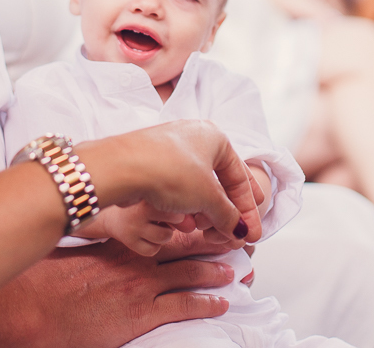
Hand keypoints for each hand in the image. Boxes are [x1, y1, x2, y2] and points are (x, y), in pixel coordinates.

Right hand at [0, 237, 235, 347]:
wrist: (36, 305)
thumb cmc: (47, 281)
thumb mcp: (73, 254)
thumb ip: (92, 246)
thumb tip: (95, 242)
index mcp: (120, 244)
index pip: (163, 231)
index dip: (189, 227)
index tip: (206, 222)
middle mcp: (136, 261)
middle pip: (184, 248)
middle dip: (212, 245)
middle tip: (236, 242)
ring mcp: (141, 287)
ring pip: (190, 274)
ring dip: (216, 272)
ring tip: (237, 270)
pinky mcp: (141, 313)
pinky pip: (182, 306)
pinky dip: (205, 303)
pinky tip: (221, 302)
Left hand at [79, 121, 263, 244]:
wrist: (121, 167)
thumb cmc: (168, 172)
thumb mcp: (208, 198)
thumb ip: (228, 216)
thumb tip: (239, 230)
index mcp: (215, 137)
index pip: (240, 177)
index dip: (248, 210)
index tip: (252, 234)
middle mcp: (194, 138)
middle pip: (219, 183)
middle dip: (225, 213)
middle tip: (229, 236)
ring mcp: (171, 149)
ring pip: (197, 188)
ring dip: (204, 213)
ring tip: (201, 230)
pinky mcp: (152, 163)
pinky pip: (177, 188)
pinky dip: (185, 207)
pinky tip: (183, 223)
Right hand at [98, 202, 188, 256]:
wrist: (111, 216)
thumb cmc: (143, 206)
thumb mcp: (158, 201)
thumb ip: (179, 209)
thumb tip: (192, 226)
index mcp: (149, 192)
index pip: (179, 201)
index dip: (181, 205)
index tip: (174, 204)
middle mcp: (140, 208)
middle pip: (177, 218)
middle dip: (175, 220)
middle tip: (164, 216)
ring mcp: (133, 225)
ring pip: (166, 236)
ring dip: (165, 234)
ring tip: (154, 226)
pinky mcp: (128, 241)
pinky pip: (153, 250)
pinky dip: (153, 246)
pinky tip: (145, 237)